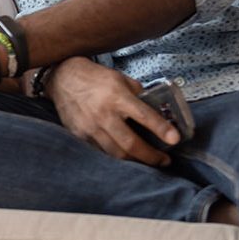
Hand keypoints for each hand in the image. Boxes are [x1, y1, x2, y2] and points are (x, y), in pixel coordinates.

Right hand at [43, 57, 178, 166]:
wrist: (63, 79)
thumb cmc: (95, 78)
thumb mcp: (120, 79)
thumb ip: (138, 94)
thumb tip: (156, 108)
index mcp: (117, 96)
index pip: (144, 116)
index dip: (161, 129)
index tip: (175, 139)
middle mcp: (104, 114)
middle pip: (130, 144)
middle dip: (151, 156)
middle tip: (165, 160)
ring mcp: (90, 127)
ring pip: (116, 154)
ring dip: (136, 161)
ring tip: (148, 162)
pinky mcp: (80, 135)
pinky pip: (102, 152)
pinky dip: (117, 157)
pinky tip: (127, 158)